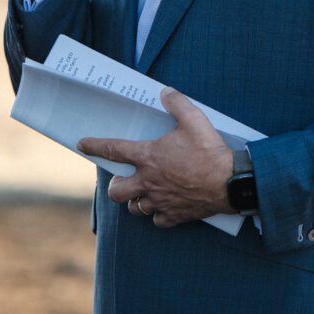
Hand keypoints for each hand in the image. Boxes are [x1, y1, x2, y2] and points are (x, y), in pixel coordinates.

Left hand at [78, 88, 233, 226]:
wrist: (230, 182)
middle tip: (123, 178)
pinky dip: (157, 215)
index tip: (83, 144)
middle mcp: (149, 182)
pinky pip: (157, 220)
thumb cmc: (209, 151)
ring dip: (136, 201)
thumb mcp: (194, 119)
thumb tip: (164, 92)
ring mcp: (160, 201)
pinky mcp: (174, 216)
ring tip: (142, 193)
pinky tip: (163, 207)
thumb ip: (177, 103)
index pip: (114, 150)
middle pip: (117, 191)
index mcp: (149, 158)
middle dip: (115, 185)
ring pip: (135, 208)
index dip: (96, 146)